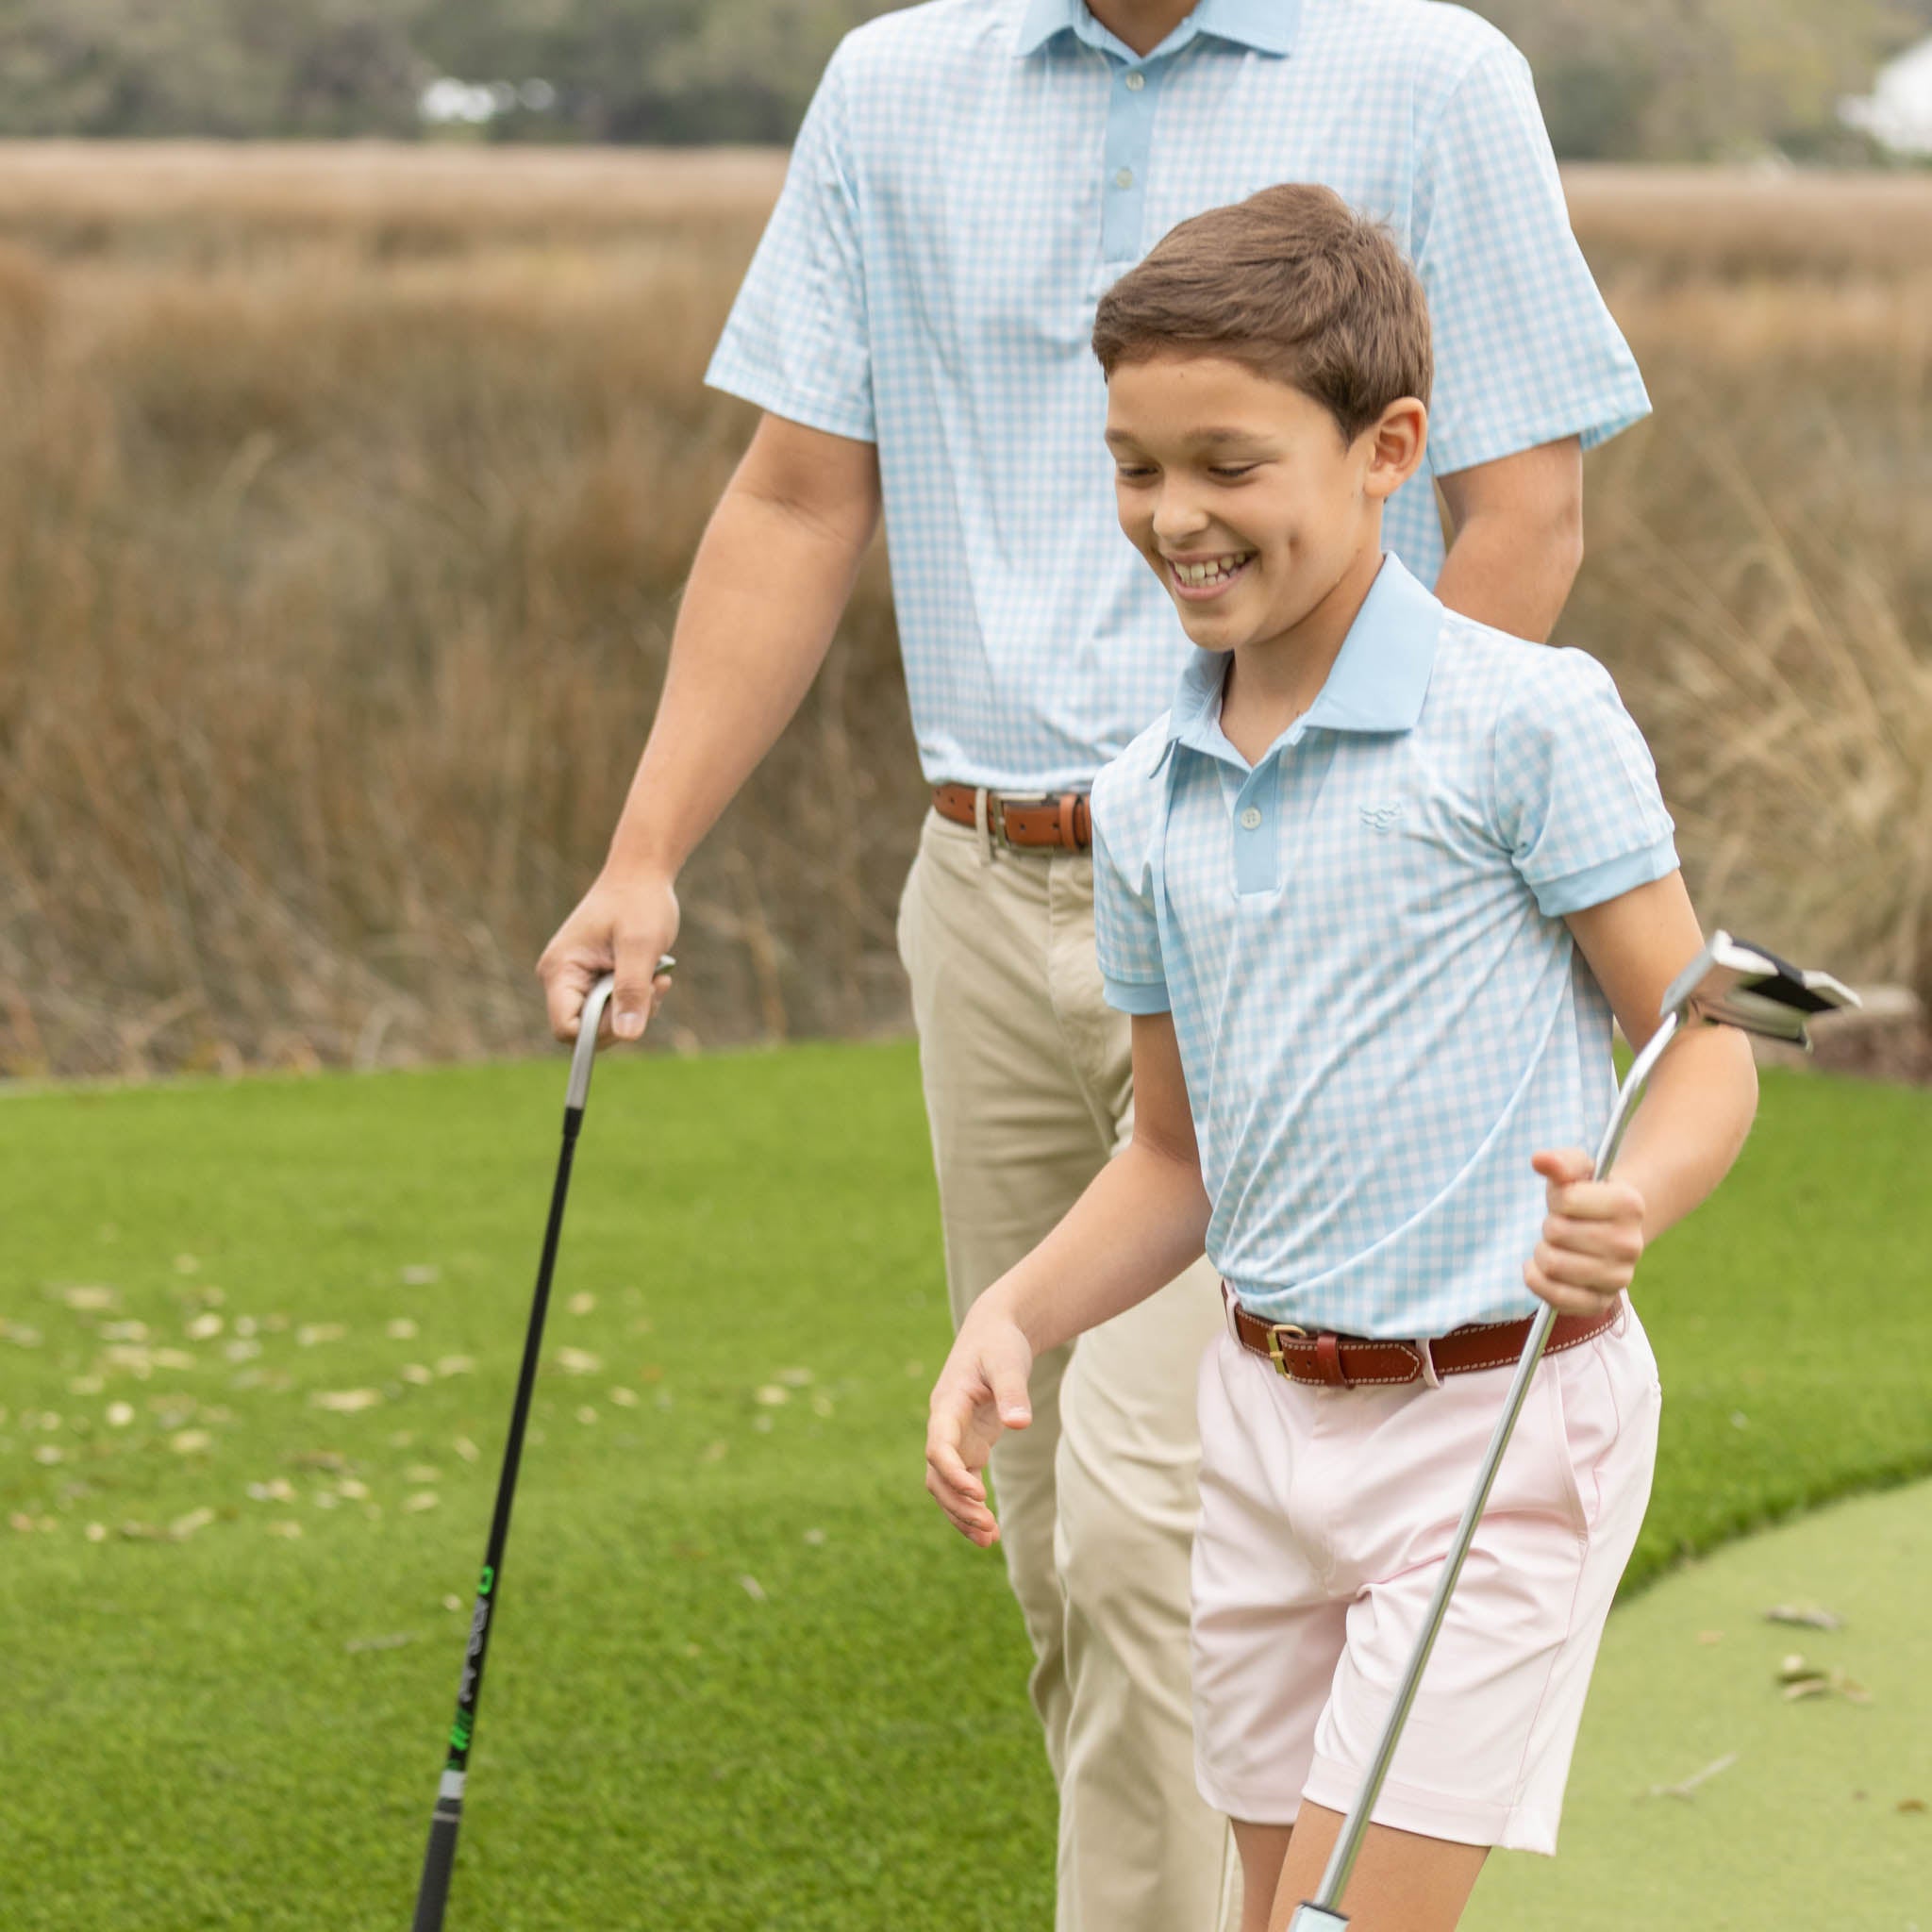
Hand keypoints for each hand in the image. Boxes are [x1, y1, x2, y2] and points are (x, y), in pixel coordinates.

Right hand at [536, 870, 679, 1043]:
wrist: (641, 876)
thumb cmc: (639, 903)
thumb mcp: (641, 947)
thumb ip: (632, 991)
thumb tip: (628, 1036)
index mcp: (560, 970)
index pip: (566, 1029)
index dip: (601, 1030)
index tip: (634, 1007)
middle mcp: (561, 978)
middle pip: (587, 1030)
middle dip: (625, 1017)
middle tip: (653, 987)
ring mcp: (577, 979)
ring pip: (605, 1022)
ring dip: (636, 1007)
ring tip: (657, 977)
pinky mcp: (594, 978)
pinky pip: (613, 1008)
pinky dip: (638, 1000)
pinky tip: (653, 976)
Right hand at [925, 1300, 1034, 1547]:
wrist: (994, 1333)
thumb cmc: (999, 1343)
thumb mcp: (1007, 1361)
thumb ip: (1012, 1391)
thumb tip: (1020, 1424)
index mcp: (947, 1404)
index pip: (938, 1446)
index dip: (952, 1472)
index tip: (978, 1493)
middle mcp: (944, 1425)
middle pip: (937, 1475)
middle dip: (957, 1503)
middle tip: (988, 1527)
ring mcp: (955, 1438)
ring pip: (945, 1485)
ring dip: (962, 1513)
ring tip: (990, 1539)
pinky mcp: (969, 1445)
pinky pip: (962, 1483)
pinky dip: (971, 1507)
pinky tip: (990, 1532)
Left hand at [1524, 1148, 1645, 1316]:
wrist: (1609, 1230)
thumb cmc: (1587, 1194)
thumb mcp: (1579, 1169)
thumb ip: (1561, 1161)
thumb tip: (1540, 1159)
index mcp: (1630, 1205)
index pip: (1565, 1200)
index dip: (1557, 1197)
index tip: (1569, 1201)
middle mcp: (1631, 1244)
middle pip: (1556, 1232)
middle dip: (1549, 1225)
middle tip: (1563, 1225)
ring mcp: (1619, 1277)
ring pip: (1552, 1265)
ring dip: (1542, 1251)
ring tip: (1556, 1246)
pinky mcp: (1600, 1302)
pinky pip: (1556, 1298)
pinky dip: (1537, 1281)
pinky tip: (1540, 1268)